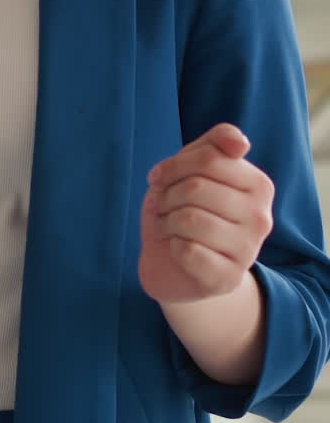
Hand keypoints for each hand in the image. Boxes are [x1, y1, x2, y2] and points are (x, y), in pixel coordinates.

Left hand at [138, 122, 274, 304]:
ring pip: (189, 219)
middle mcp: (261, 218)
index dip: (174, 166)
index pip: (209, 158)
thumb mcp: (195, 167)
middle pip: (196, 188)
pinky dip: (172, 246)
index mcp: (259, 184)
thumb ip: (216, 143)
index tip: (160, 177)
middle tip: (163, 205)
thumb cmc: (186, 206)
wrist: (178, 263)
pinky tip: (178, 249)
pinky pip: (187, 250)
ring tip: (169, 225)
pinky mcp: (228, 279)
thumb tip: (240, 144)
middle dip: (167, 194)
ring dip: (166, 220)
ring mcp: (249, 251)